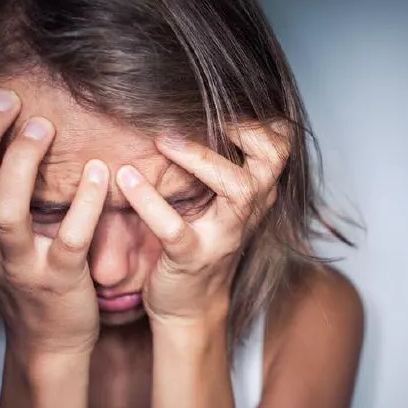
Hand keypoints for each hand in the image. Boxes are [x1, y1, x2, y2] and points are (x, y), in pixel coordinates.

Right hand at [0, 79, 109, 354]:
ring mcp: (20, 263)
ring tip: (42, 127)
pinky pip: (69, 240)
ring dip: (20, 164)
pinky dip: (84, 204)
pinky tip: (98, 172)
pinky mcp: (60, 279)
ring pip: (4, 211)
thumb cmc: (26, 270)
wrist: (50, 337)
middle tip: (7, 99)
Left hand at [116, 123, 289, 336]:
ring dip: (200, 159)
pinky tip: (127, 179)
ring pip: (238, 189)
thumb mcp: (216, 203)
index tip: (223, 100)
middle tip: (201, 112)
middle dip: (243, 129)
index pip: (280, 145)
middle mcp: (248, 211)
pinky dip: (150, 202)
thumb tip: (192, 109)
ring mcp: (224, 236)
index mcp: (255, 194)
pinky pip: (176, 228)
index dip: (261, 118)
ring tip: (162, 141)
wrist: (189, 307)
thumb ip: (218, 165)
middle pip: (273, 159)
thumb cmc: (199, 243)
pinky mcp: (192, 258)